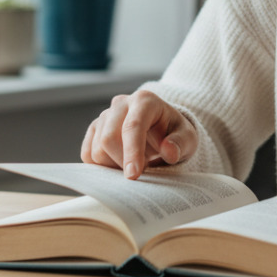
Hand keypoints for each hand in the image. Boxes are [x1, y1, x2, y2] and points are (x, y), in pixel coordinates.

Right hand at [80, 89, 197, 178]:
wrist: (162, 131)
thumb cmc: (175, 134)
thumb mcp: (188, 139)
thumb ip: (181, 144)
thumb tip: (169, 151)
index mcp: (145, 100)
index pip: (132, 126)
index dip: (132, 152)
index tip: (133, 175)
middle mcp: (121, 103)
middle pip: (108, 138)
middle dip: (122, 162)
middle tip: (141, 171)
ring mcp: (105, 115)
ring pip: (96, 149)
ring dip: (114, 165)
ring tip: (134, 162)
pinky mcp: (94, 129)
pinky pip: (88, 154)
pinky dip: (102, 166)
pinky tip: (120, 163)